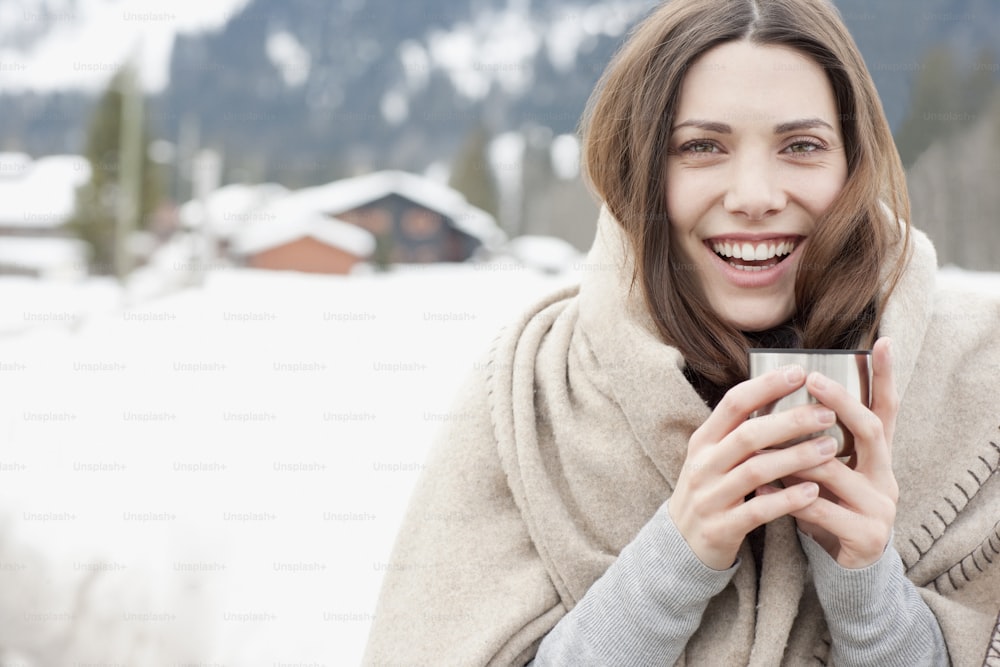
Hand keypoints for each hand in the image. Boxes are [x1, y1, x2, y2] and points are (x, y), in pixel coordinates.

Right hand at [669, 364, 840, 569]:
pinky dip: (787, 500)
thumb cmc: (711, 492)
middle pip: (747, 435)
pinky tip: (813, 491)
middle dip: (790, 421)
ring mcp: (709, 497)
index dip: (765, 386)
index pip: (733, 403)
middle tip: (827, 412)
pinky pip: (757, 510)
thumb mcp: (713, 457)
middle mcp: (702, 465)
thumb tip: (782, 395)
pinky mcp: (721, 528)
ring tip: (830, 448)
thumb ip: (740, 432)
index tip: (799, 372)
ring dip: (795, 458)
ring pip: (755, 470)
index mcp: (702, 441)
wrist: (681, 545)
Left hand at [759, 337, 898, 567]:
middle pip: (871, 430)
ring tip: (766, 441)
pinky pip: (821, 511)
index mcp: (877, 456)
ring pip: (837, 472)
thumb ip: (812, 439)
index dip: (886, 376)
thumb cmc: (828, 506)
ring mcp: (880, 507)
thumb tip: (779, 394)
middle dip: (841, 404)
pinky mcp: (865, 536)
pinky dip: (789, 499)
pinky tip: (762, 491)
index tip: (881, 341)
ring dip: (798, 456)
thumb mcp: (825, 469)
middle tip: (814, 381)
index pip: (886, 408)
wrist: (843, 565)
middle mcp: (885, 476)